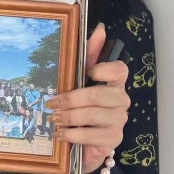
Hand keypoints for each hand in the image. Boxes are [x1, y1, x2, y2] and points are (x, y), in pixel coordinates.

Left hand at [48, 24, 130, 173]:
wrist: (87, 144)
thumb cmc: (83, 108)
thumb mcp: (82, 81)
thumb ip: (89, 56)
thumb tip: (100, 28)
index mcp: (116, 83)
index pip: (120, 70)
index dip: (103, 69)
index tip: (88, 72)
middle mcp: (121, 100)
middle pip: (96, 95)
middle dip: (70, 99)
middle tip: (51, 103)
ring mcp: (119, 121)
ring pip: (91, 115)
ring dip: (67, 116)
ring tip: (53, 118)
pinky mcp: (113, 139)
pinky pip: (90, 135)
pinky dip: (71, 134)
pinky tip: (59, 134)